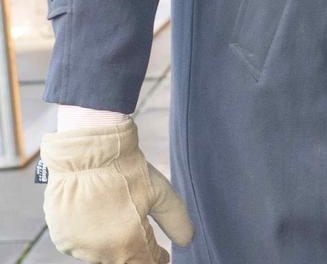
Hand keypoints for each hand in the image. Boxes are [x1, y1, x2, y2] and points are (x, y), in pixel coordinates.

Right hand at [41, 119, 193, 262]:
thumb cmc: (125, 168)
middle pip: (123, 261)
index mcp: (128, 245)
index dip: (156, 258)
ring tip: (114, 213)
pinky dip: (89, 234)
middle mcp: (101, 253)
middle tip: (137, 229)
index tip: (161, 253)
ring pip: (100, 253)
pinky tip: (94, 213)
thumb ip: (176, 220)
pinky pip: (79, 244)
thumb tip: (187, 239)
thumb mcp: (160, 191)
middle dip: (133, 250)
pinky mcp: (61, 238)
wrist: (86, 150)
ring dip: (110, 242)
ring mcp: (78, 248)